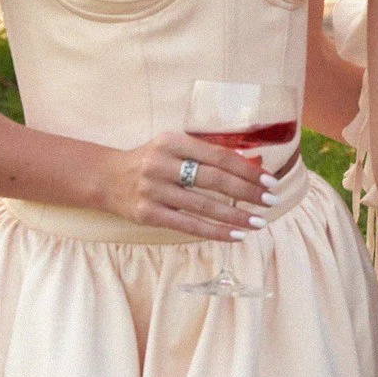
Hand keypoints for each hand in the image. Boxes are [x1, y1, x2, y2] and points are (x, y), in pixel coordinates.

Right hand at [98, 130, 276, 239]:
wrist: (106, 178)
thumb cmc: (150, 160)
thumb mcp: (173, 147)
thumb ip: (205, 154)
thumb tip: (251, 166)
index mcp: (172, 141)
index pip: (219, 156)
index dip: (247, 170)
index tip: (269, 181)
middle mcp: (161, 164)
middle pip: (214, 180)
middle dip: (248, 192)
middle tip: (271, 202)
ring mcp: (153, 190)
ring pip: (204, 206)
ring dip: (236, 216)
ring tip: (258, 222)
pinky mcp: (148, 214)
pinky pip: (189, 225)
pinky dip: (215, 231)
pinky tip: (235, 235)